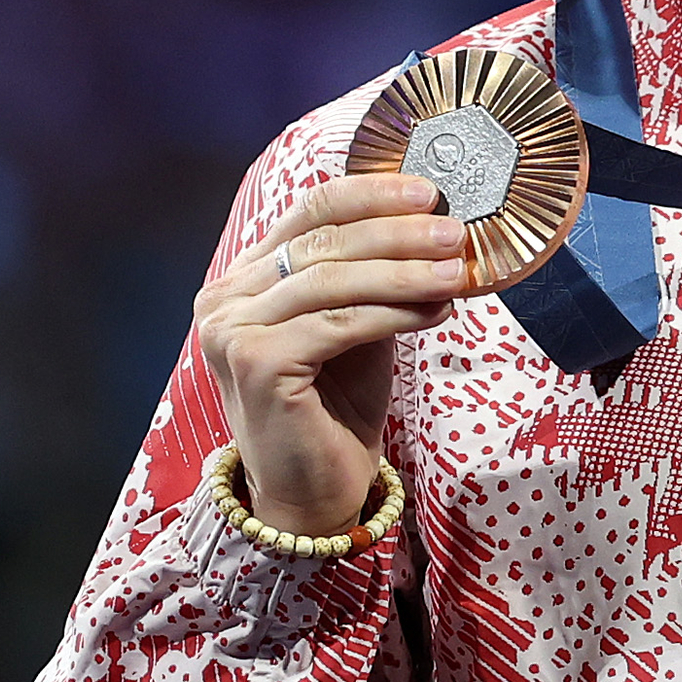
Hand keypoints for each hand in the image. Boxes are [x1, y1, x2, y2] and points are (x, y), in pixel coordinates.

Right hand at [193, 175, 468, 534]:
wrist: (313, 491)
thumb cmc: (335, 407)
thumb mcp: (356, 327)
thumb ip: (375, 278)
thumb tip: (434, 227)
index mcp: (243, 279)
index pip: (308, 211)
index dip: (370, 194)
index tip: (428, 191)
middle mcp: (225, 299)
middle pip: (322, 241)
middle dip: (397, 231)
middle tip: (454, 231)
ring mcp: (233, 331)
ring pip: (332, 280)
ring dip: (403, 271)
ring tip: (455, 269)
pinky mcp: (256, 364)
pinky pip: (339, 324)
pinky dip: (393, 312)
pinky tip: (435, 312)